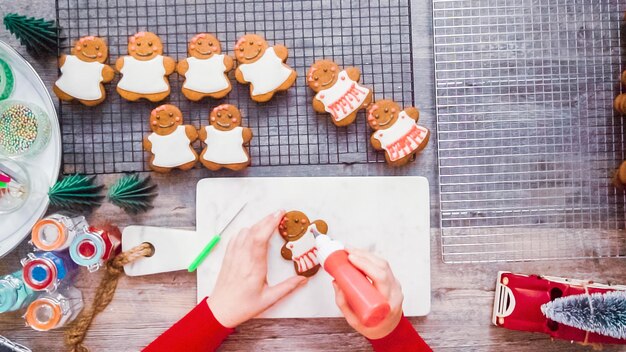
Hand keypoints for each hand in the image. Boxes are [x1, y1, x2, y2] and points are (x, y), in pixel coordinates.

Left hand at [208, 210, 307, 327]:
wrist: (220, 310)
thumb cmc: (243, 306)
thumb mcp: (269, 299)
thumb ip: (287, 287)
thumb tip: (303, 279)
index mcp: (254, 267)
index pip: (261, 238)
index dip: (270, 223)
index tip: (279, 215)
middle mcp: (242, 258)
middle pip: (254, 231)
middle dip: (267, 219)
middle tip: (279, 213)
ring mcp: (234, 256)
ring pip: (245, 232)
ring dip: (257, 224)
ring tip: (269, 221)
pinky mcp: (228, 257)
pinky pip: (236, 238)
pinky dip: (246, 231)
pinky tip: (252, 231)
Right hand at [332, 248, 403, 339]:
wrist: (389, 330)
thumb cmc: (373, 327)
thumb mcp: (355, 320)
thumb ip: (344, 303)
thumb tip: (336, 282)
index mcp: (388, 302)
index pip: (380, 277)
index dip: (366, 265)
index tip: (351, 258)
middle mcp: (395, 291)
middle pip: (382, 266)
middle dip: (363, 255)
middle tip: (347, 251)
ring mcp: (395, 285)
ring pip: (383, 263)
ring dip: (367, 254)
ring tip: (351, 251)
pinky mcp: (392, 281)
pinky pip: (383, 266)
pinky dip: (371, 258)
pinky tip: (360, 255)